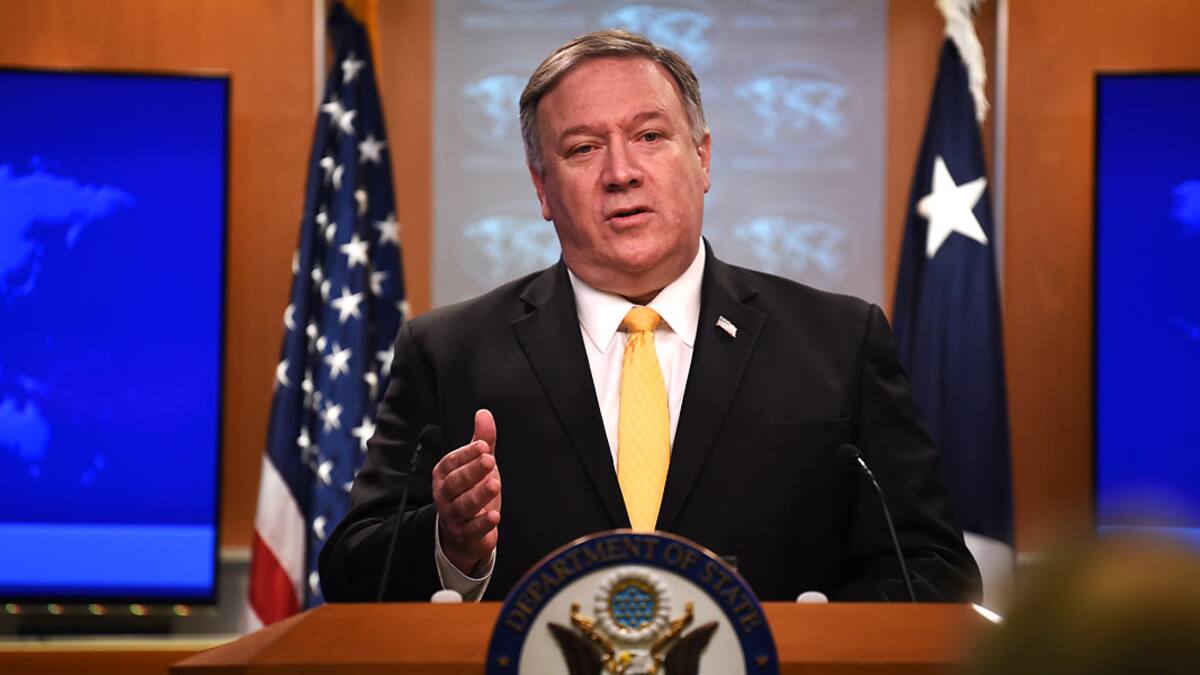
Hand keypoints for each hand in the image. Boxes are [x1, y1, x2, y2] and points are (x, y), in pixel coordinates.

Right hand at [432, 409, 500, 573]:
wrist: (463, 533)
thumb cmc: (469, 492)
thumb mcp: (477, 464)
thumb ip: (481, 440)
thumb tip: (483, 413)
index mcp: (445, 474)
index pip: (452, 462)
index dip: (467, 454)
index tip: (483, 446)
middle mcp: (445, 494)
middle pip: (456, 482)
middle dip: (472, 471)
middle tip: (490, 460)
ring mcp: (453, 516)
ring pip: (463, 505)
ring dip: (479, 495)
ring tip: (495, 484)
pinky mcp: (465, 534)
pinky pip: (472, 529)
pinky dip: (482, 523)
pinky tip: (494, 516)